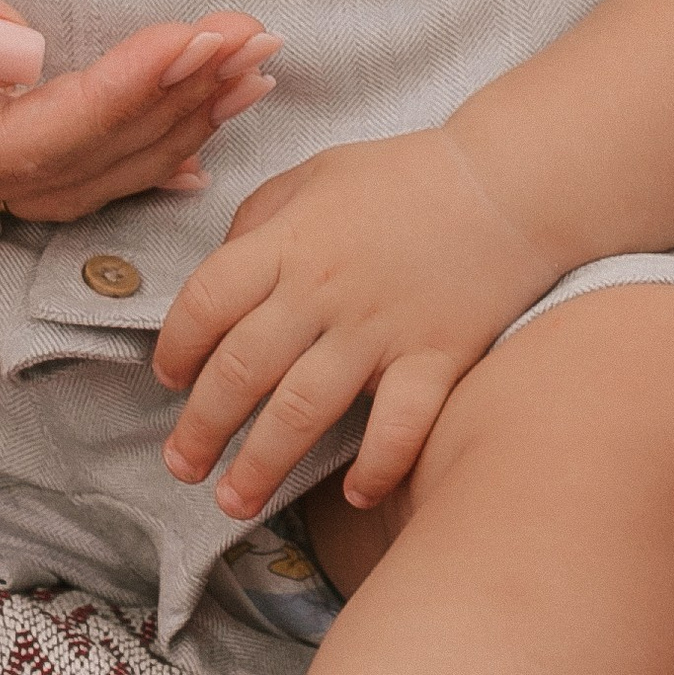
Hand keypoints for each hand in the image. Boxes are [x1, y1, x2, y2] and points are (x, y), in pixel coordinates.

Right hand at [0, 0, 276, 217]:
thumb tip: (21, 50)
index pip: (21, 139)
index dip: (116, 94)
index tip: (192, 38)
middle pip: (58, 165)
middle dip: (165, 107)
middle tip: (253, 44)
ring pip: (58, 169)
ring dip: (159, 123)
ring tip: (245, 70)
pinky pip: (36, 151)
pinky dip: (118, 130)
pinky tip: (181, 121)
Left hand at [154, 129, 559, 522]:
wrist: (506, 182)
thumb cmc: (404, 176)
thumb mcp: (315, 174)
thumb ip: (261, 218)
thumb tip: (222, 265)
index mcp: (289, 240)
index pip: (208, 300)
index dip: (177, 346)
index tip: (168, 379)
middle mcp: (323, 289)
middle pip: (243, 368)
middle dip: (202, 426)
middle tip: (180, 466)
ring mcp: (380, 328)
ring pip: (302, 409)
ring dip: (261, 463)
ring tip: (233, 501)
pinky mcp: (434, 357)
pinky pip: (399, 426)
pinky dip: (376, 466)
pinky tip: (353, 493)